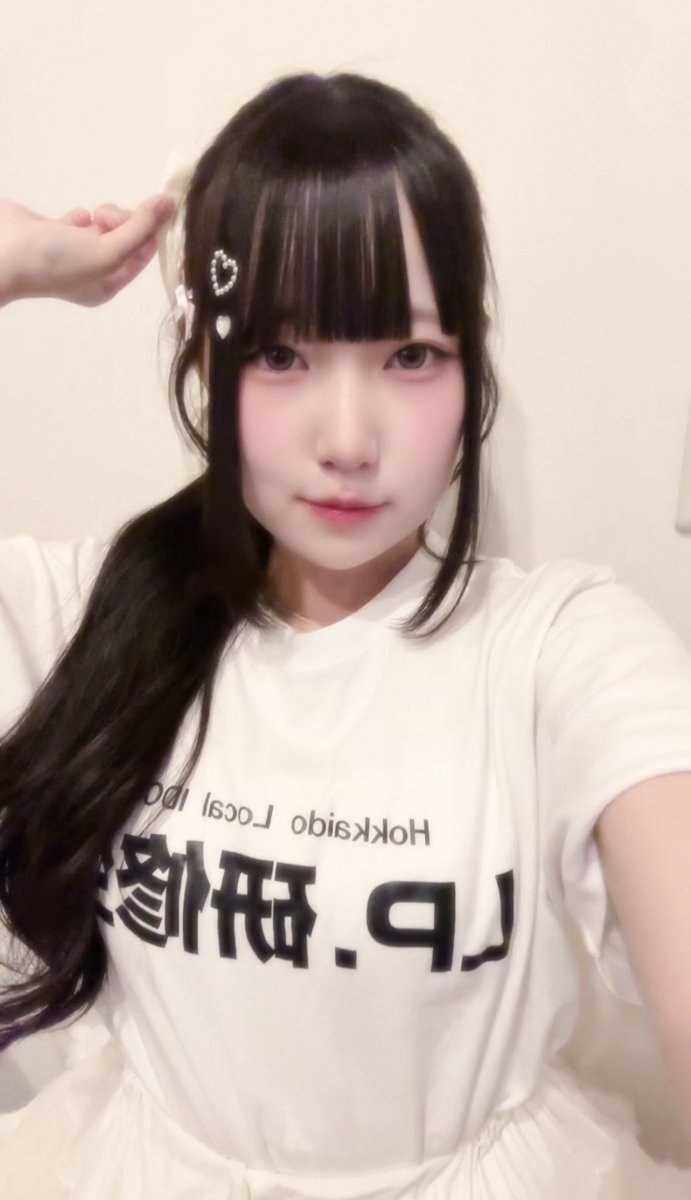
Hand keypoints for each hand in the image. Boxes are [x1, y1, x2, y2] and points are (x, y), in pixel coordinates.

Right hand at [0, 193, 176, 307]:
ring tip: (91, 218)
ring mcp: (73, 251)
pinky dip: (81, 216)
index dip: (151, 231)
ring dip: (105, 216)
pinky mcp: (55, 232)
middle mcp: (93, 271)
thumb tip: (171, 204)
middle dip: (124, 221)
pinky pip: (81, 220)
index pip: (143, 254)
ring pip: (105, 226)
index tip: (156, 209)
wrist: (0, 251)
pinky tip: (74, 218)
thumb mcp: (107, 251)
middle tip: (108, 219)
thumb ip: (140, 228)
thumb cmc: (57, 261)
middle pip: (126, 237)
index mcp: (108, 284)